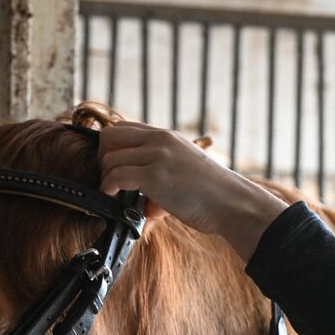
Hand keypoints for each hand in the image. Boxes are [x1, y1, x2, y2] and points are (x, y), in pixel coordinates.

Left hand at [97, 121, 289, 261]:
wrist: (232, 202)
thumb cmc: (211, 195)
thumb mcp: (184, 172)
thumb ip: (161, 178)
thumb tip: (146, 206)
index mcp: (166, 136)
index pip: (123, 127)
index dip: (112, 149)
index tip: (113, 169)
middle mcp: (160, 139)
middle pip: (109, 136)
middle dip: (103, 159)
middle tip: (111, 181)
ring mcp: (157, 155)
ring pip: (109, 158)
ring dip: (106, 178)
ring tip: (116, 194)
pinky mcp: (155, 175)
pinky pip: (116, 176)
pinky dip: (108, 189)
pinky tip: (114, 200)